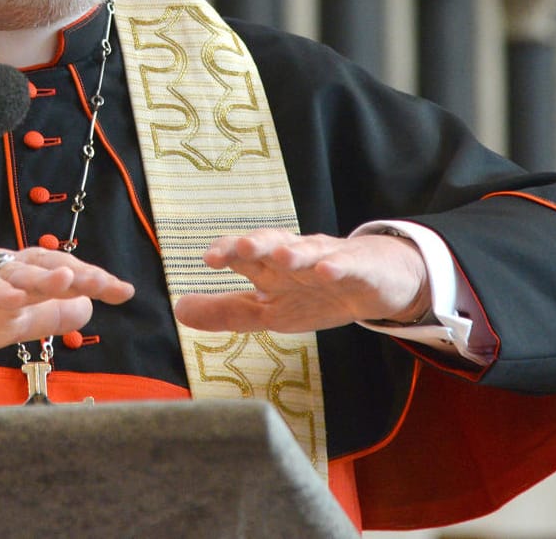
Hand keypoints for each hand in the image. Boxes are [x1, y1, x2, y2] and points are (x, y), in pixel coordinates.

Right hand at [0, 247, 134, 348]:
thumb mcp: (10, 321)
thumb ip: (47, 316)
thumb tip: (89, 309)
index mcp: (20, 277)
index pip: (62, 273)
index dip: (93, 280)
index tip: (124, 291)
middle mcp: (3, 268)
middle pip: (45, 266)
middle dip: (78, 274)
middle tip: (108, 284)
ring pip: (13, 271)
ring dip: (42, 276)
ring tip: (70, 281)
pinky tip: (11, 298)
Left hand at [173, 229, 429, 333]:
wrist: (376, 284)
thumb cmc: (315, 294)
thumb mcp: (268, 311)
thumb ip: (226, 311)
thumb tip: (179, 310)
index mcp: (270, 266)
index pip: (244, 255)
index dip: (227, 253)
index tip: (209, 259)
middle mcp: (295, 256)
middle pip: (273, 244)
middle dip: (257, 243)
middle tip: (241, 249)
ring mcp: (328, 258)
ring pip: (309, 251)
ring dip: (295, 253)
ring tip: (282, 256)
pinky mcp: (359, 267)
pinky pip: (348, 266)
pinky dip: (338, 267)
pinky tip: (328, 272)